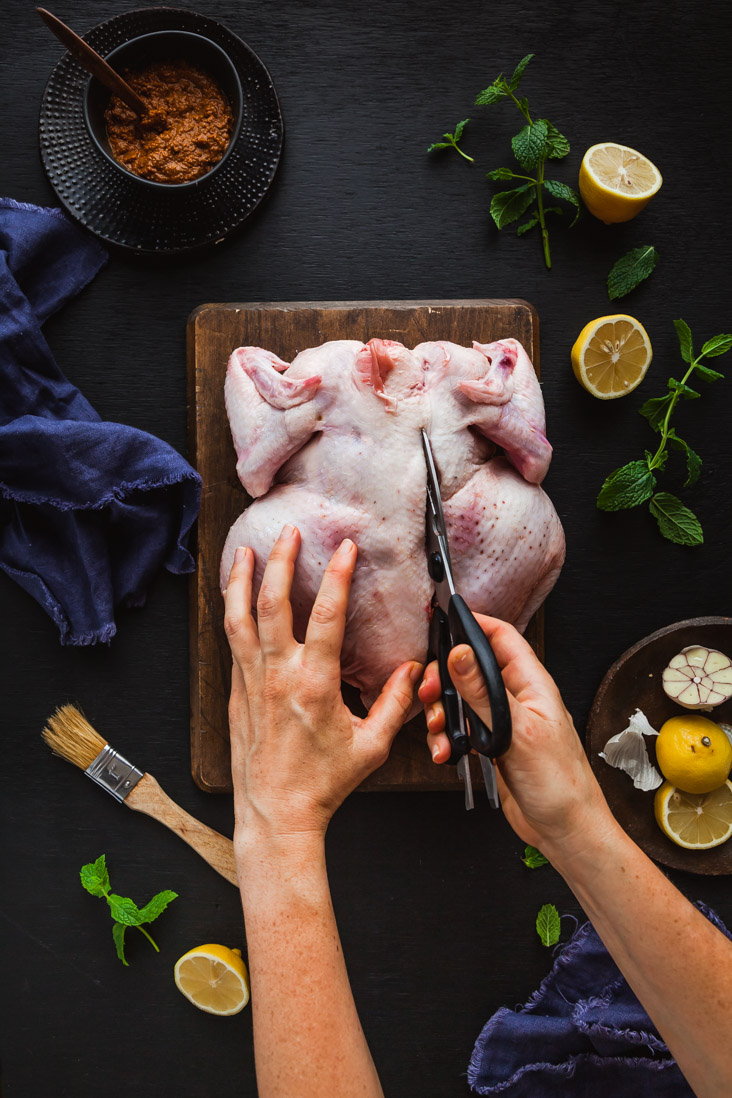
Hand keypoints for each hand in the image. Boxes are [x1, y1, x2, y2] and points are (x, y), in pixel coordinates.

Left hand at [224, 524, 421, 843]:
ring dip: (242, 580)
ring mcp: (251, 682)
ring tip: (246, 552)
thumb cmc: (323, 783)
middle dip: (281, 561)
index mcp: (315, 684)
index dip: (338, 575)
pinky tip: (236, 599)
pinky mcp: (236, 693)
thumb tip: (414, 671)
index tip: (346, 548)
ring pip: (239, 619)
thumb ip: (394, 704)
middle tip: (289, 533)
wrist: (277, 812)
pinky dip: (233, 613)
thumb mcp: (372, 745)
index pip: (328, 615)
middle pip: (273, 604)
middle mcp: (278, 676)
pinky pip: (232, 643)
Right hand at [418, 615, 614, 859]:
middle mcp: (517, 699)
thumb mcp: (517, 731)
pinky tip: (445, 752)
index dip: (475, 624)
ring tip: (439, 731)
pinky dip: (447, 737)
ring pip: (462, 700)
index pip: (502, 637)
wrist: (566, 831)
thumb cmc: (559, 783)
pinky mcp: (493, 746)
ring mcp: (504, 723)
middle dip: (445, 677)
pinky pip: (461, 729)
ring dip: (443, 712)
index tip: (445, 622)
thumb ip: (484, 692)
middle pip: (472, 668)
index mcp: (532, 684)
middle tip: (429, 692)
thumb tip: (459, 653)